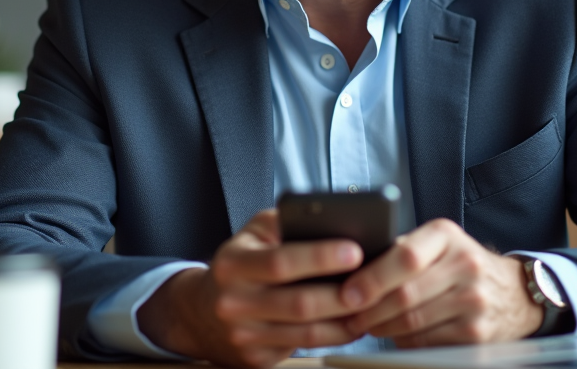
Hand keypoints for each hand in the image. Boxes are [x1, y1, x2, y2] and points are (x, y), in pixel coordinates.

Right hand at [137, 209, 364, 368]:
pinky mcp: (256, 359)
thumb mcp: (253, 233)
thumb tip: (333, 221)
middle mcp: (234, 303)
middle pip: (299, 303)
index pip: (280, 261)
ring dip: (346, 320)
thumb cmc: (240, 262)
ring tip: (373, 304)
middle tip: (375, 282)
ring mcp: (244, 336)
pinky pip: (305, 349)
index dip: (320, 257)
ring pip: (307, 332)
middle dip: (343, 294)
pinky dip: (335, 337)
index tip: (355, 250)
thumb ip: (286, 223)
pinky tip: (352, 322)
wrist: (201, 311)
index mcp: (232, 264)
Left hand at [340, 218, 544, 347]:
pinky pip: (427, 341)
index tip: (348, 292)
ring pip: (413, 321)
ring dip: (382, 327)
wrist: (512, 292)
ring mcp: (474, 300)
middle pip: (405, 294)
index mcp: (447, 235)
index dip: (372, 278)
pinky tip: (393, 335)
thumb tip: (352, 266)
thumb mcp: (437, 243)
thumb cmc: (460, 265)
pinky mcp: (478, 333)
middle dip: (370, 309)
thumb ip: (402, 249)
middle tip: (349, 316)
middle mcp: (465, 264)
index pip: (405, 256)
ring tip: (366, 325)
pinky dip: (403, 341)